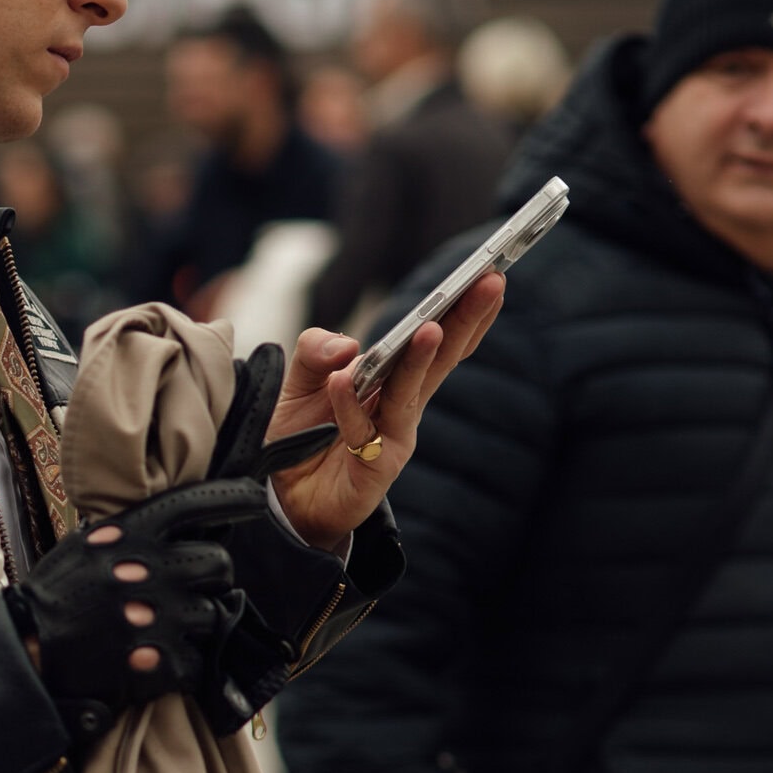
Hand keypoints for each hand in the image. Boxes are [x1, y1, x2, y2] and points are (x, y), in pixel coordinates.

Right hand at [10, 476, 269, 725]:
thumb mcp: (87, 545)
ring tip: (166, 630)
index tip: (255, 498)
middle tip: (191, 590)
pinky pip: (197, 662)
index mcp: (128, 533)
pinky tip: (158, 662)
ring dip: (197, 625)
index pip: (196, 503)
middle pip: (219, 563)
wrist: (28, 650)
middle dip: (211, 579)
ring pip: (214, 615)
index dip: (233, 497)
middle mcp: (146, 568)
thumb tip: (181, 524)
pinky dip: (183, 667)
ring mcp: (154, 615)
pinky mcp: (156, 660)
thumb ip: (132, 533)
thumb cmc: (55, 596)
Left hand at [267, 275, 503, 552]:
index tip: (487, 272)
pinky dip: (349, 404)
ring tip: (432, 327)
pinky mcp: (375, 469)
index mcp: (393, 379)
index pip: (436, 340)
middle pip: (441, 358)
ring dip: (422, 358)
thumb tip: (345, 344)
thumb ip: (314, 352)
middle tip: (490, 282)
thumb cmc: (299, 438)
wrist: (282, 500)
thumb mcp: (298, 383)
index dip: (461, 309)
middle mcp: (403, 405)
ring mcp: (394, 437)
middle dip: (466, 319)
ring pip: (411, 391)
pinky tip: (343, 381)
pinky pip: (362, 430)